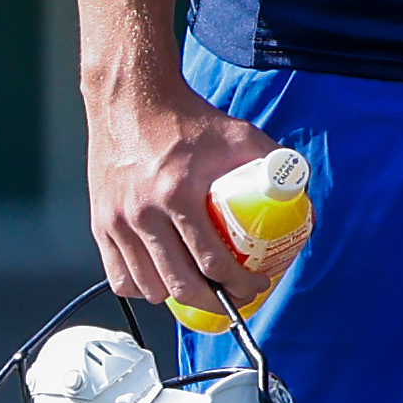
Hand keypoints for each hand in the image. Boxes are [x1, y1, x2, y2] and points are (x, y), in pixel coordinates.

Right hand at [87, 73, 256, 320]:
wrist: (132, 101)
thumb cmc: (186, 120)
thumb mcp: (240, 137)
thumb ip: (274, 165)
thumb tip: (302, 199)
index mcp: (178, 194)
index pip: (213, 263)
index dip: (240, 285)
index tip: (254, 285)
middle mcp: (143, 212)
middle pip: (181, 285)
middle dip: (214, 302)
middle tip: (232, 297)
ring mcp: (117, 221)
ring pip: (148, 287)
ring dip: (177, 296)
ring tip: (199, 287)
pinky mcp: (100, 223)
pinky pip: (118, 276)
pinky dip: (141, 287)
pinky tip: (161, 279)